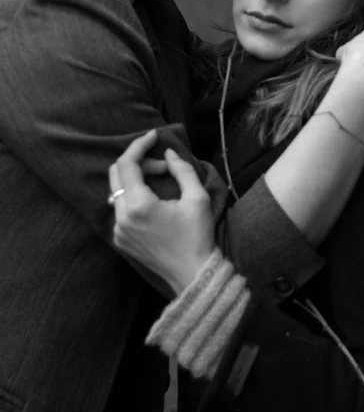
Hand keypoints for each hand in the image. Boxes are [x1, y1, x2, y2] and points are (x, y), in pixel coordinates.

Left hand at [109, 130, 215, 293]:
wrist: (193, 275)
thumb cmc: (198, 236)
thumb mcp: (198, 198)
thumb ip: (182, 169)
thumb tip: (168, 154)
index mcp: (139, 205)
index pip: (127, 163)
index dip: (139, 145)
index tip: (154, 136)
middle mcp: (122, 217)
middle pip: (117, 174)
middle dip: (139, 161)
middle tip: (163, 165)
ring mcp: (118, 230)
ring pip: (117, 191)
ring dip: (136, 179)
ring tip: (161, 180)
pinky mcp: (120, 240)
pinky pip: (120, 208)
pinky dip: (133, 196)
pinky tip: (153, 200)